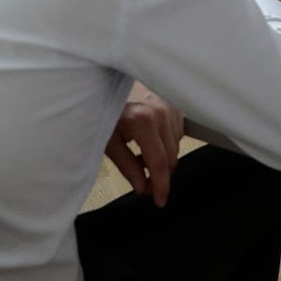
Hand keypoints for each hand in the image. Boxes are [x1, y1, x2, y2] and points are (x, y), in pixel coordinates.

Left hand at [104, 84, 183, 205]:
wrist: (107, 78)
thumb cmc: (104, 107)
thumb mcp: (108, 139)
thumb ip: (127, 166)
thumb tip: (142, 188)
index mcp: (142, 122)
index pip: (159, 163)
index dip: (160, 186)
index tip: (159, 201)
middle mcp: (160, 113)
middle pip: (171, 158)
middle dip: (159, 174)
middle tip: (143, 180)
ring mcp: (170, 106)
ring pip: (176, 147)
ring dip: (162, 156)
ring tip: (140, 152)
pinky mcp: (174, 103)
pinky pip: (177, 133)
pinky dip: (166, 141)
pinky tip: (150, 138)